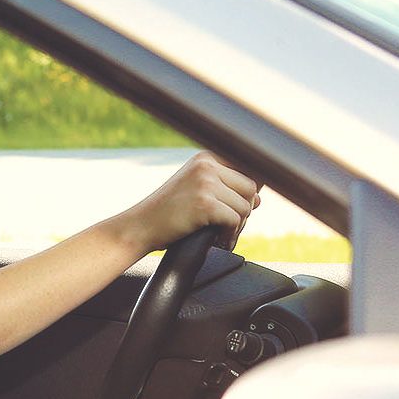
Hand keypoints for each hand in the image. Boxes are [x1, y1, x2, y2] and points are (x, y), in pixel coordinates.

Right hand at [120, 152, 259, 253]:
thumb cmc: (166, 213)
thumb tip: (259, 198)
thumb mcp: (192, 188)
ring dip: (237, 225)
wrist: (139, 227)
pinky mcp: (205, 203)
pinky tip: (217, 240)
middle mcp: (206, 165)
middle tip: (226, 226)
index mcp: (204, 158)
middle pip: (250, 188)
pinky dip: (229, 235)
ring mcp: (205, 182)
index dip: (246, 193)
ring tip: (220, 234)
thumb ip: (222, 186)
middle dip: (243, 211)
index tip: (235, 207)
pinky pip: (235, 220)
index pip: (246, 169)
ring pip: (245, 206)